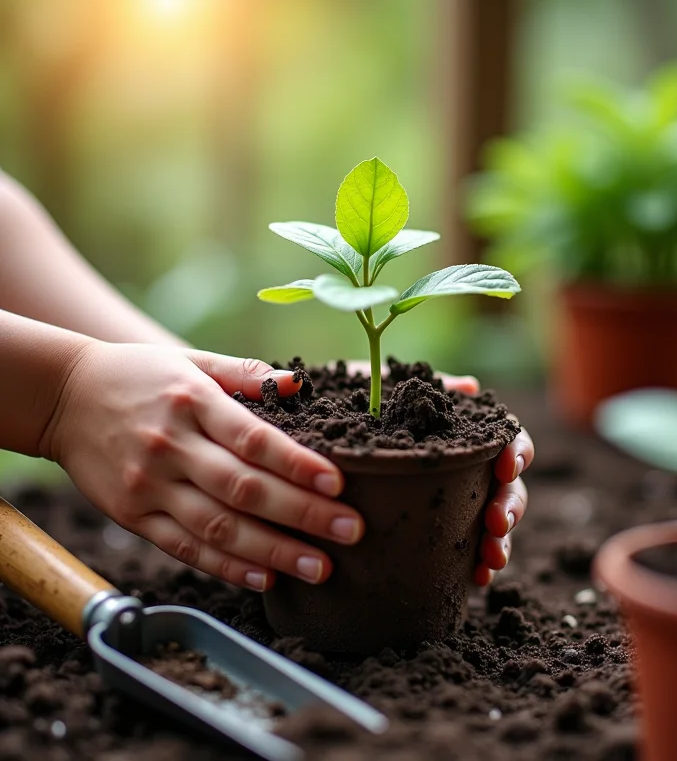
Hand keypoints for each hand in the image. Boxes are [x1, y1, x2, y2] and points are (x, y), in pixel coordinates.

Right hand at [42, 342, 363, 591]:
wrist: (63, 397)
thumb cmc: (140, 375)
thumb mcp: (190, 359)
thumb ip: (244, 372)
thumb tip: (299, 382)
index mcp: (192, 402)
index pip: (254, 439)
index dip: (298, 464)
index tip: (339, 484)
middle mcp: (172, 447)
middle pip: (244, 489)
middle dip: (302, 514)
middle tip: (351, 531)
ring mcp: (149, 487)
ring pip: (218, 528)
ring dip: (274, 551)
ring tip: (320, 567)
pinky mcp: (133, 516)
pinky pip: (184, 548)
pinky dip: (226, 567)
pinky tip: (266, 578)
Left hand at [345, 361, 532, 585]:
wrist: (306, 445)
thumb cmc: (352, 408)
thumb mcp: (382, 391)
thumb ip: (425, 388)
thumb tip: (470, 386)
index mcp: (461, 434)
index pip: (506, 439)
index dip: (517, 451)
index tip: (506, 467)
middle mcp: (465, 469)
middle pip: (508, 486)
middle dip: (511, 505)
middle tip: (496, 522)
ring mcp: (454, 502)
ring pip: (495, 522)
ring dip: (502, 542)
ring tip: (491, 560)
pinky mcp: (437, 533)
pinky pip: (468, 553)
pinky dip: (479, 566)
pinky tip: (477, 579)